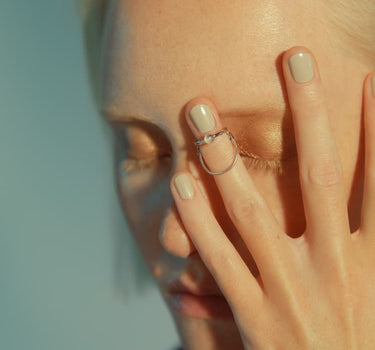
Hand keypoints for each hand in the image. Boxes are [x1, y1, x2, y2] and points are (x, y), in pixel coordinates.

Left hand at [170, 46, 374, 348]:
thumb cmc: (355, 340)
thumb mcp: (373, 290)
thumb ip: (364, 238)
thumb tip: (360, 193)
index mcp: (371, 260)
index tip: (367, 79)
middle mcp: (335, 268)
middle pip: (319, 176)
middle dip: (307, 113)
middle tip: (293, 60)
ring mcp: (293, 292)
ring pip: (254, 212)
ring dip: (225, 159)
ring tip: (200, 112)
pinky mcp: (256, 320)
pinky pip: (221, 260)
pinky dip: (199, 221)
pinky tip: (180, 182)